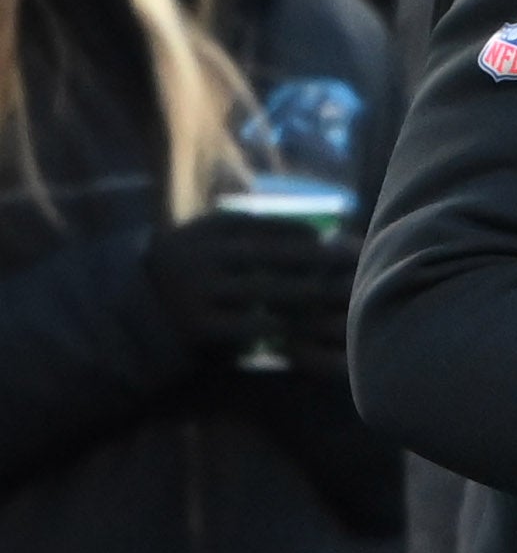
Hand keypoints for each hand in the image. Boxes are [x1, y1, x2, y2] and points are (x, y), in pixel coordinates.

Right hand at [145, 213, 355, 361]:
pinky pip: (250, 323)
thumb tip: (313, 231)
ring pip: (265, 289)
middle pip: (271, 254)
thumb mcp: (204, 245)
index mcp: (203, 232)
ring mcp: (198, 292)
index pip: (260, 224)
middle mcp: (200, 256)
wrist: (127, 318)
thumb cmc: (184, 275)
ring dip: (305, 290)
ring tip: (335, 292)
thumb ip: (245, 236)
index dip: (298, 230)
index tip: (326, 236)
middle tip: (351, 259)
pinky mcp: (198, 328)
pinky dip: (278, 322)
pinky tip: (299, 323)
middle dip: (315, 257)